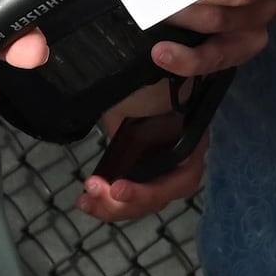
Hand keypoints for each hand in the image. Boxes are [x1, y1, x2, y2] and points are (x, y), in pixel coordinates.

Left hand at [73, 85, 208, 223]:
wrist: (133, 69)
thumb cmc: (152, 75)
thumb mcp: (152, 85)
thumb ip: (147, 98)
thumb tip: (138, 98)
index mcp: (191, 140)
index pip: (183, 179)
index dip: (151, 190)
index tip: (117, 187)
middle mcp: (178, 160)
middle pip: (158, 198)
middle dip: (124, 203)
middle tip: (95, 192)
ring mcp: (156, 167)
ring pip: (140, 202)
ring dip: (111, 206)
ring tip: (85, 200)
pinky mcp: (135, 168)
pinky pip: (125, 193)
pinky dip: (105, 200)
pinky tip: (85, 200)